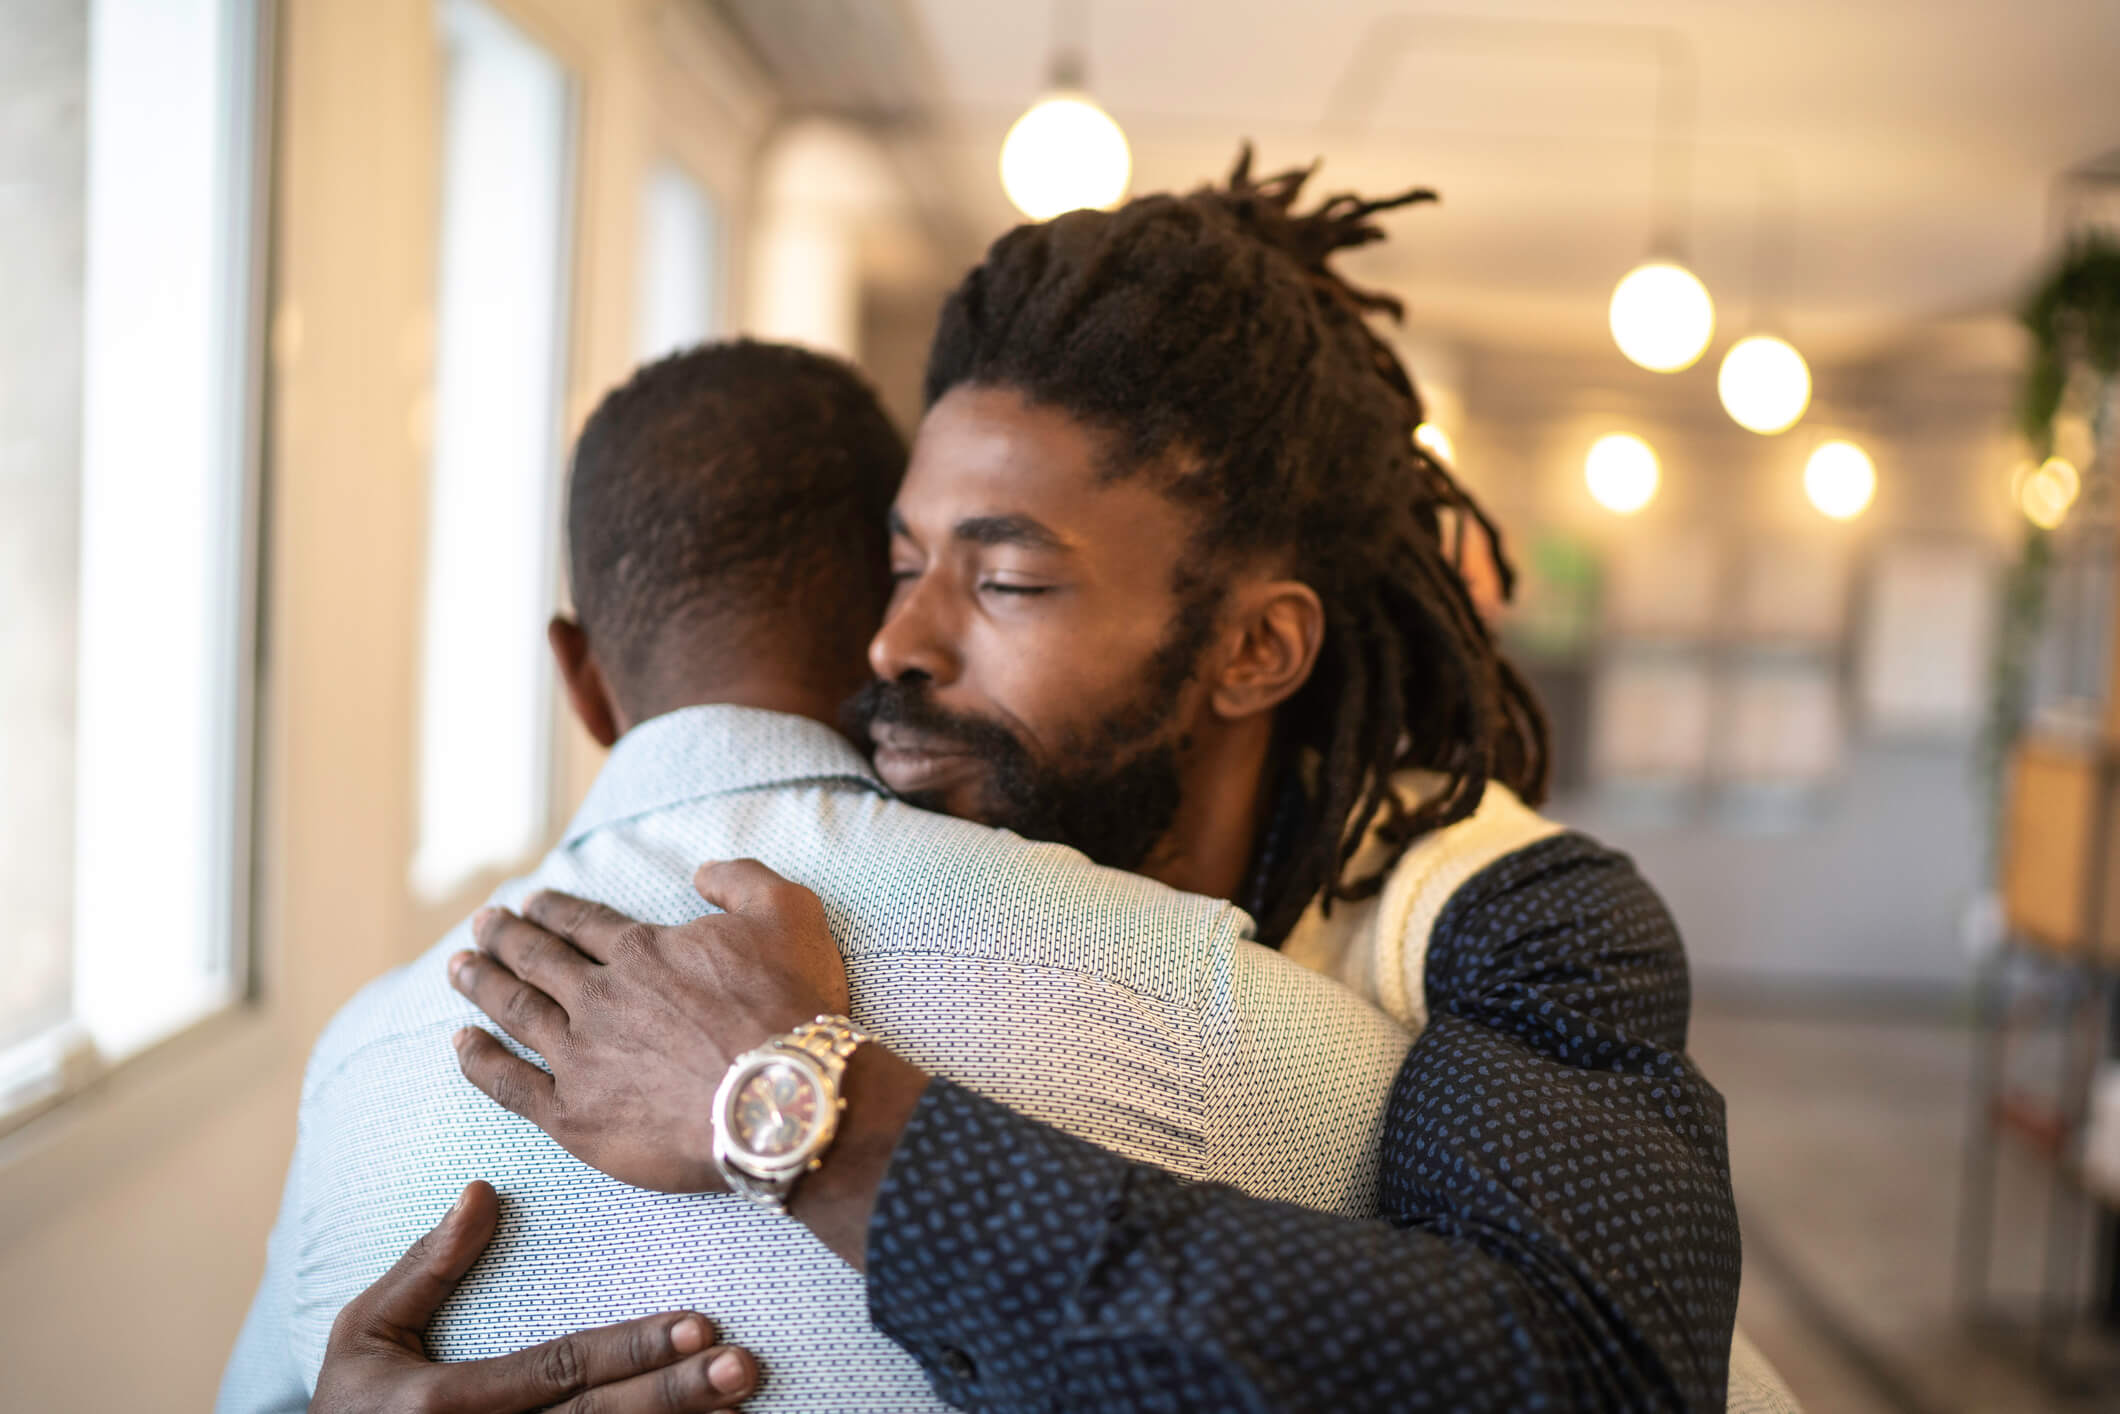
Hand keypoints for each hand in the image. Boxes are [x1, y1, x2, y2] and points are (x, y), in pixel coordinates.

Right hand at [311, 1179, 756, 1412]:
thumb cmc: (351, 1404)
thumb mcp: (366, 1333)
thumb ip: (424, 1269)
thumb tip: (483, 1190)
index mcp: (446, 1404)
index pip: (556, 1371)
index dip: (628, 1348)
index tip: (696, 1321)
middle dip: (674, 1395)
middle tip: (742, 1364)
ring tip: (742, 1402)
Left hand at [449, 859, 851, 1192]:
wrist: (782, 1099)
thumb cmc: (791, 1006)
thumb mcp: (789, 913)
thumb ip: (741, 879)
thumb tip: (701, 871)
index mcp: (643, 952)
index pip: (583, 924)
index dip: (554, 910)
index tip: (530, 903)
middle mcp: (600, 998)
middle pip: (537, 960)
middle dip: (505, 938)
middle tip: (481, 925)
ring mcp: (581, 1058)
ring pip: (515, 1011)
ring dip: (482, 985)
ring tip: (457, 968)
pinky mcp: (575, 1116)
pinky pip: (510, 1084)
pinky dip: (480, 1061)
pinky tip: (460, 1044)